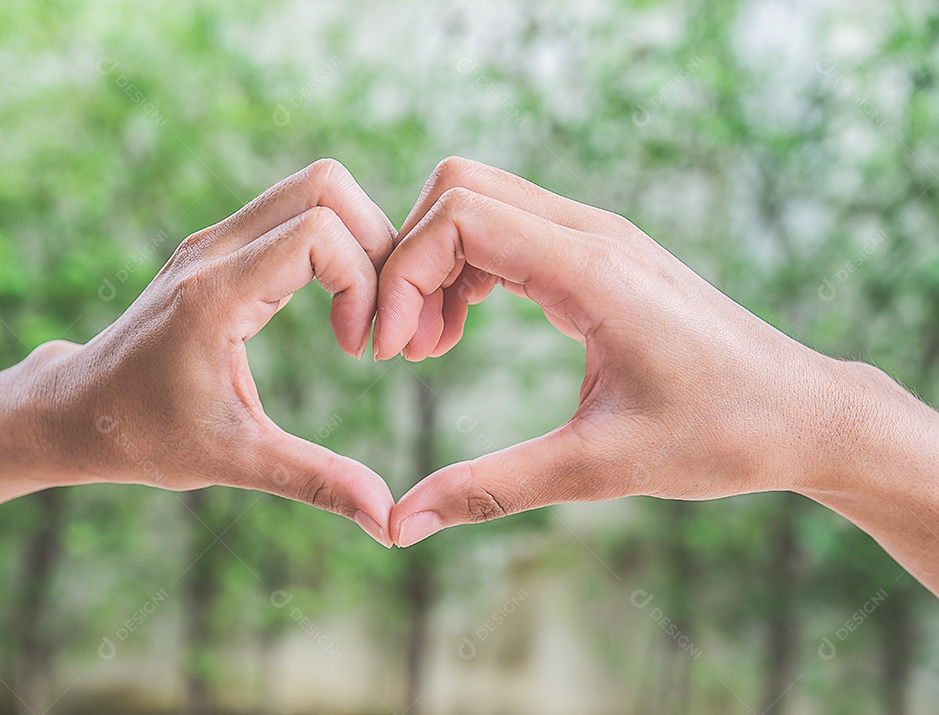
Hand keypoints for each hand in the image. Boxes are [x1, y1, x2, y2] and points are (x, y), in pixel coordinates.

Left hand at [30, 159, 397, 545]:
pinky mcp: (218, 248)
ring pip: (314, 189)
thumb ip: (315, 481)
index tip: (359, 349)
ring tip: (363, 314)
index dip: (363, 282)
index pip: (319, 231)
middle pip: (325, 185)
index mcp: (216, 295)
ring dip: (358, 242)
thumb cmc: (143, 437)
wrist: (75, 411)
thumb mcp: (234, 461)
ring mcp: (213, 241)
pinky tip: (336, 309)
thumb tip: (387, 521)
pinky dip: (333, 247)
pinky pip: (294, 213)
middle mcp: (213, 250)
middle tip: (380, 317)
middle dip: (376, 244)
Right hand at [375, 157, 859, 546]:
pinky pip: (508, 230)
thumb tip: (400, 525)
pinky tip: (461, 332)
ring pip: (480, 203)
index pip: (460, 217)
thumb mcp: (599, 468)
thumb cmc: (721, 435)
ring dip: (436, 266)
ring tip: (428, 347)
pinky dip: (467, 271)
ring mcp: (598, 237)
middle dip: (410, 260)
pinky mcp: (600, 255)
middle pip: (459, 189)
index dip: (405, 275)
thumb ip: (492, 488)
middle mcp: (592, 233)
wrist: (804, 413)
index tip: (392, 353)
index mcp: (592, 269)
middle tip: (405, 347)